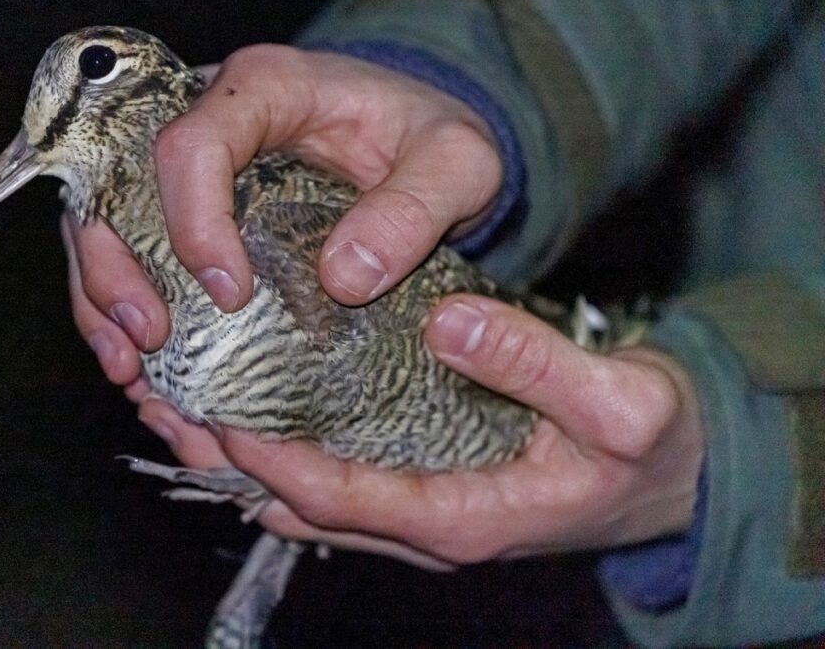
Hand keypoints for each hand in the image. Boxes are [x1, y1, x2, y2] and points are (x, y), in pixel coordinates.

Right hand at [62, 45, 502, 380]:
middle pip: (121, 186)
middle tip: (148, 337)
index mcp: (265, 89)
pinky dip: (125, 314)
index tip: (232, 292)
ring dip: (106, 300)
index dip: (195, 221)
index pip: (193, 144)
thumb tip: (344, 277)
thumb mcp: (458, 163)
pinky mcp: (192, 215)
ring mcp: (193, 172)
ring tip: (130, 368)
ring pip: (109, 226)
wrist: (422, 150)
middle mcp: (210, 123)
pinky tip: (140, 368)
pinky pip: (135, 258)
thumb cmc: (432, 142)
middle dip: (118, 267)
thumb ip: (415, 208)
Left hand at [136, 294, 704, 565]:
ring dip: (244, 458)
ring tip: (187, 404)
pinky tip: (253, 408)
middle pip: (302, 505)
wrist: (676, 474)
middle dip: (231, 462)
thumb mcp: (620, 402)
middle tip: (171, 405)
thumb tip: (449, 323)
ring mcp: (421, 509)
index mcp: (462, 515)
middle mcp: (427, 524)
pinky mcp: (424, 485)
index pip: (338, 496)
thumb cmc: (651, 447)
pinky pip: (335, 479)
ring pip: (308, 498)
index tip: (217, 410)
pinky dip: (283, 452)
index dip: (270, 458)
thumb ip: (539, 364)